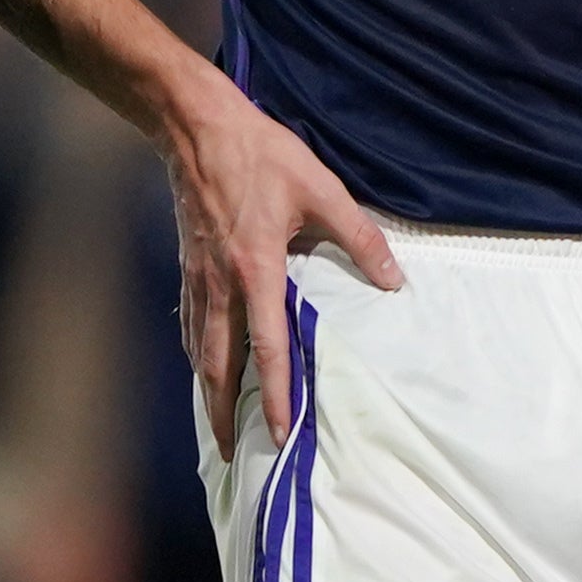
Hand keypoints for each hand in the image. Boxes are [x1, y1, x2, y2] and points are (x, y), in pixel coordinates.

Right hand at [161, 74, 401, 458]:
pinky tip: (202, 366)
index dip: (276, 396)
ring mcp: (198, 277)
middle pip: (220, 366)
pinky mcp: (188, 266)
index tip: (279, 434)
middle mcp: (221, 284)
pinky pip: (190, 324)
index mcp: (256, 269)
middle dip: (224, 414)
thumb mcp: (321, 189)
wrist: (196, 127)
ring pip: (200, 349)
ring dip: (208, 391)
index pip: (269, 349)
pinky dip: (196, 355)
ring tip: (216, 425)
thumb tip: (393, 280)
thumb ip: (360, 237)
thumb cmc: (261, 155)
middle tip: (230, 455)